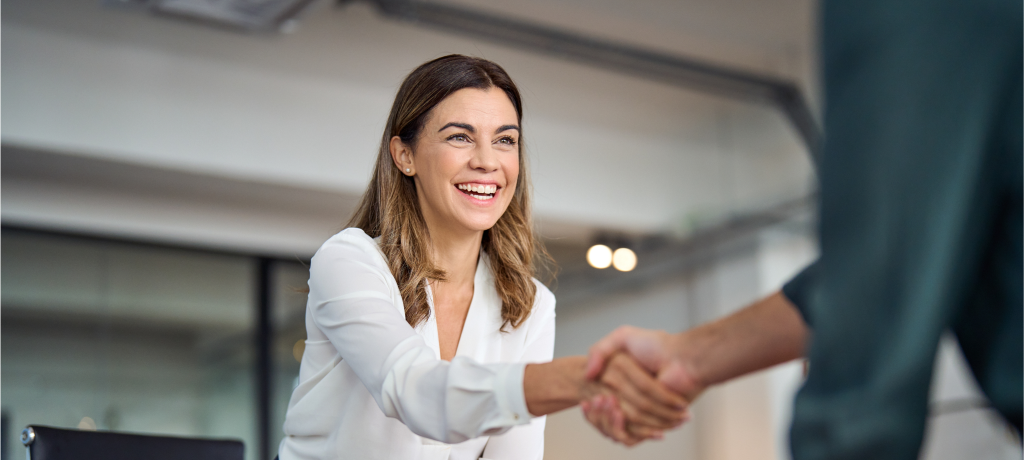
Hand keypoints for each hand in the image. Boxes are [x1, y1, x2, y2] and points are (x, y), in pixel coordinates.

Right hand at [582, 327, 705, 444]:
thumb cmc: (657, 346)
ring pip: (617, 426)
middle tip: (599, 399)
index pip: (598, 401)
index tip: (587, 400)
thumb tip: (587, 375)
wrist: (683, 359)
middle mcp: (630, 398)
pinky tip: (618, 412)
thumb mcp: (622, 337)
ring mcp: (642, 411)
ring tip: (610, 404)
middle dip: (599, 413)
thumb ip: (599, 350)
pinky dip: (623, 427)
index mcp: (621, 382)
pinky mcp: (652, 421)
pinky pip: (632, 433)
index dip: (591, 406)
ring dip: (609, 419)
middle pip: (606, 416)